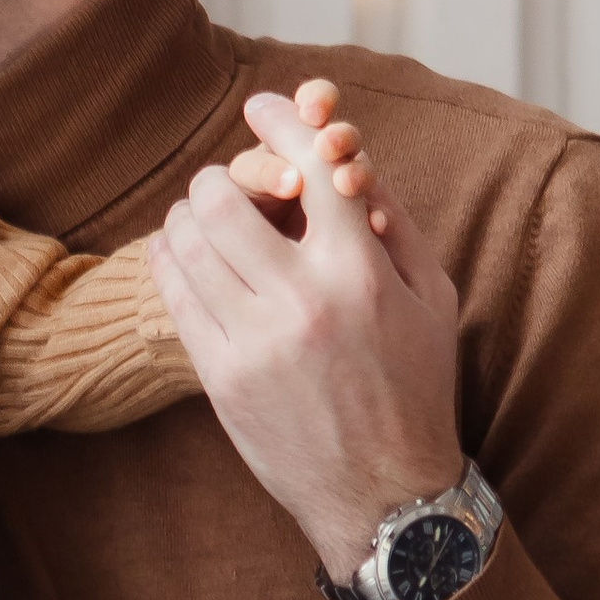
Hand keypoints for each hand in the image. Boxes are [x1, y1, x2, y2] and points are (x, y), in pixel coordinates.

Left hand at [148, 89, 462, 582]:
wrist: (386, 495)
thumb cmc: (416, 388)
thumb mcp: (429, 298)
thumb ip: (390, 221)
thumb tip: (347, 155)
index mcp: (362, 274)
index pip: (311, 166)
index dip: (282, 123)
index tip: (261, 105)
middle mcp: (303, 302)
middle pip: (225, 197)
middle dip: (220, 178)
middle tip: (225, 184)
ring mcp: (254, 341)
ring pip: (187, 240)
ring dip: (188, 216)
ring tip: (203, 219)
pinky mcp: (219, 375)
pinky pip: (172, 291)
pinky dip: (170, 259)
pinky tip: (183, 256)